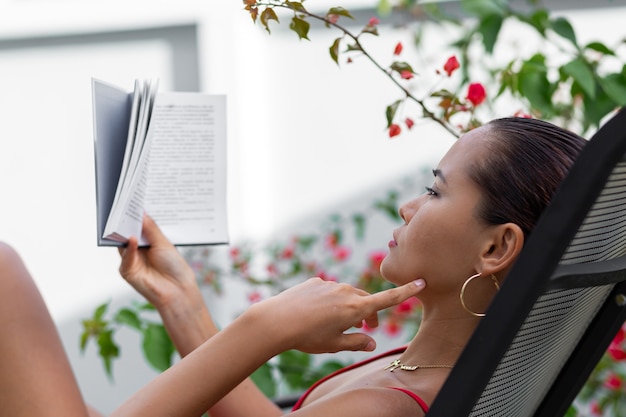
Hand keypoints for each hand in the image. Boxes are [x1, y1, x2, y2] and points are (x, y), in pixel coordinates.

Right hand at [118, 215, 199, 310]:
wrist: (178, 288)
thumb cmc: (174, 266)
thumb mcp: (163, 243)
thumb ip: (150, 228)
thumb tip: (141, 212)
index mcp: (146, 241)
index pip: (136, 225)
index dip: (133, 215)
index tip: (131, 200)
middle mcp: (136, 249)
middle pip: (126, 233)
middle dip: (124, 221)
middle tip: (122, 206)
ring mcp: (130, 260)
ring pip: (122, 243)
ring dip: (123, 232)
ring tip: (124, 218)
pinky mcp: (127, 271)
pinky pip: (126, 257)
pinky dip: (128, 248)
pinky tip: (132, 239)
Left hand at [247, 277, 425, 353]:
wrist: (277, 320)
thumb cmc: (308, 336)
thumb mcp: (335, 345)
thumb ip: (357, 342)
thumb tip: (372, 343)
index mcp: (356, 308)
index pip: (388, 299)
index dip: (406, 292)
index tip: (420, 281)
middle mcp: (346, 292)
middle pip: (366, 300)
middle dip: (369, 313)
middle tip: (366, 328)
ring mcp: (329, 284)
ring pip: (346, 295)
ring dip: (347, 307)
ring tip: (333, 324)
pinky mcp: (315, 282)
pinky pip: (328, 291)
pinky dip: (329, 301)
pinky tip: (315, 314)